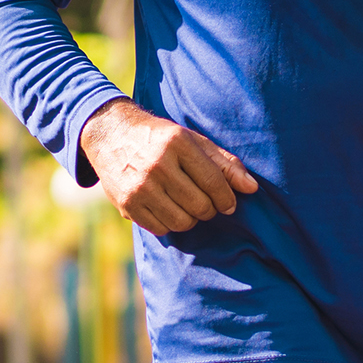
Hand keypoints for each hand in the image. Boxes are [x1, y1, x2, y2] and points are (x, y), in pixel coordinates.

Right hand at [79, 98, 258, 235]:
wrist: (110, 134)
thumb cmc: (159, 138)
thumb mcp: (192, 140)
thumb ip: (224, 163)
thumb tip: (252, 188)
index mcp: (178, 143)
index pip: (214, 182)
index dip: (227, 198)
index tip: (229, 203)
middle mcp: (158, 164)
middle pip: (200, 206)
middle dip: (209, 209)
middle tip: (205, 202)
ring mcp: (140, 186)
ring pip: (182, 221)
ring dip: (190, 218)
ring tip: (186, 205)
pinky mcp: (126, 203)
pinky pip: (161, 229)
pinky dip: (169, 224)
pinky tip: (167, 208)